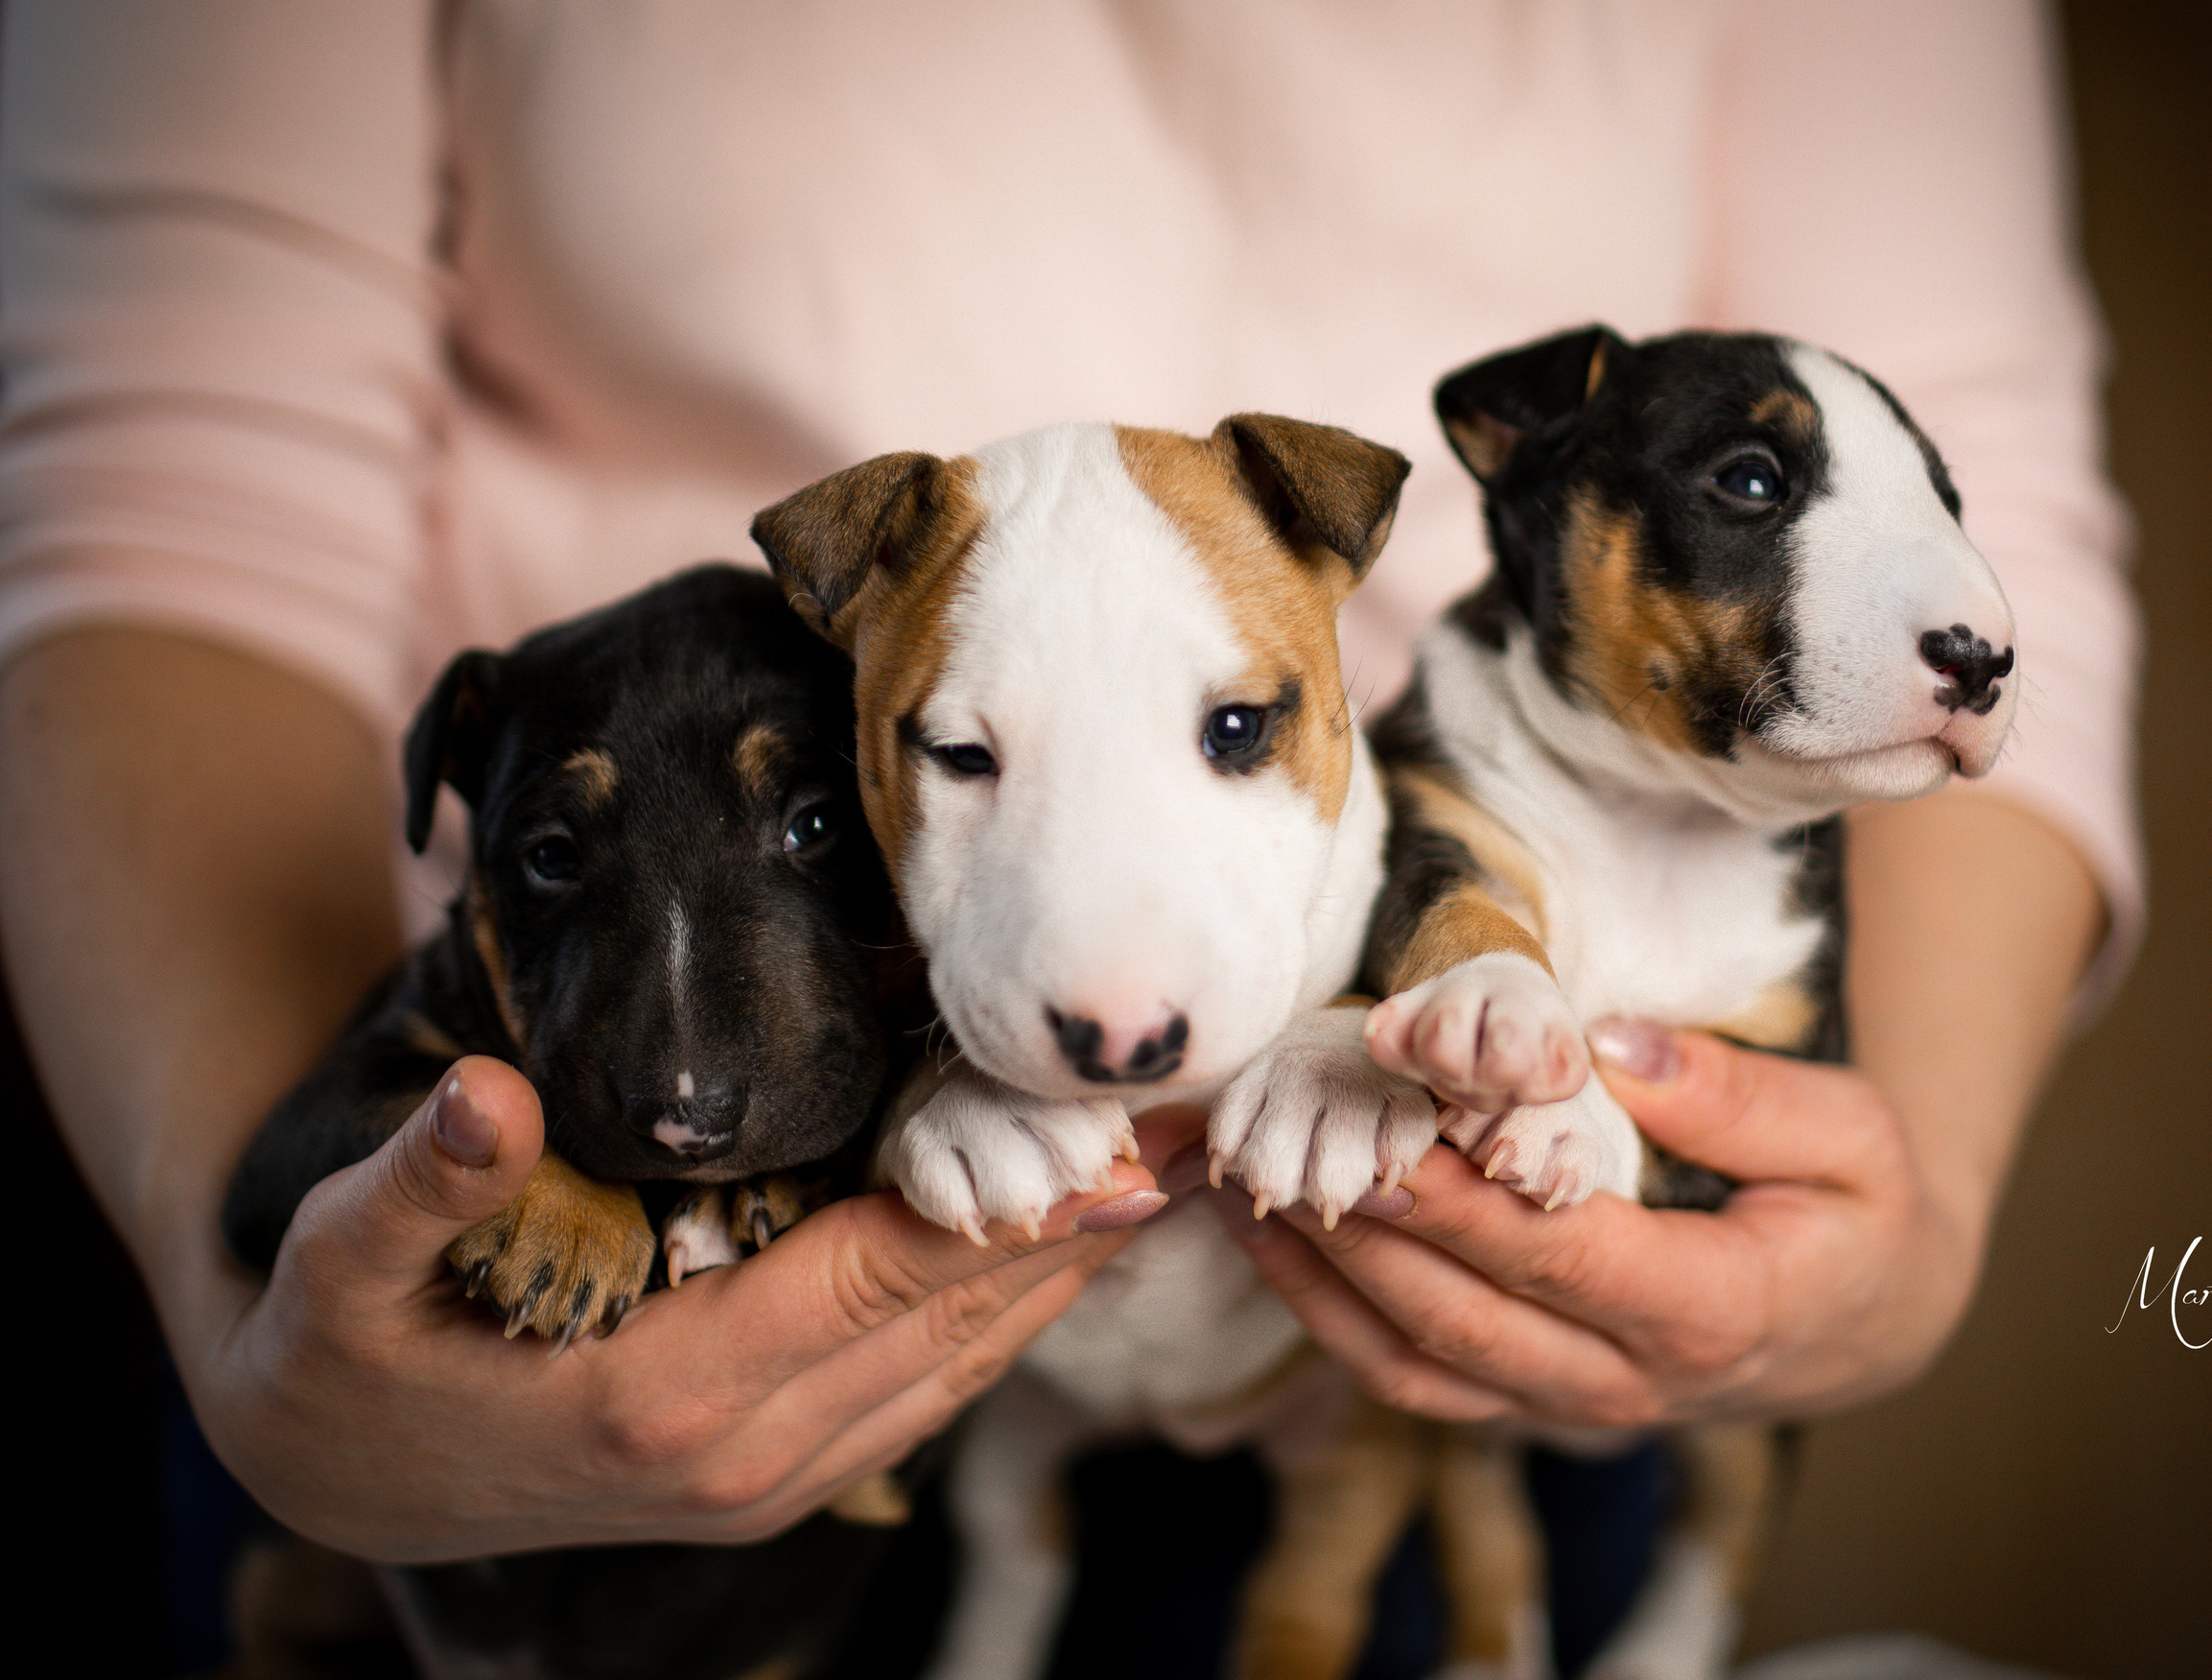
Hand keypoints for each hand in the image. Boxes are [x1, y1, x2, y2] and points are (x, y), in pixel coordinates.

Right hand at [209, 1056, 1164, 1561]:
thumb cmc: (344, 1354)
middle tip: (1200, 1135)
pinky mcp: (779, 1476)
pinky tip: (1065, 1249)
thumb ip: (421, 1184)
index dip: (1004, 1219)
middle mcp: (744, 1457)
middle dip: (1079, 1234)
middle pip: (949, 1324)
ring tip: (1172, 1175)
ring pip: (957, 1365)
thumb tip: (481, 1097)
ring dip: (1063, 1276)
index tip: (1124, 1159)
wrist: (342, 1475)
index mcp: (662, 1399)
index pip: (872, 1283)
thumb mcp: (343, 1264)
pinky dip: (1004, 1317)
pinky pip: (926, 1390)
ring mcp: (772, 1481)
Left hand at [1210, 1022, 1981, 1427]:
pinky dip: (1332, 1317)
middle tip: (1275, 1146)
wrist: (1871, 1318)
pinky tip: (1273, 1241)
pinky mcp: (1532, 1398)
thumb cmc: (1859, 1210)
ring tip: (1237, 1185)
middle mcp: (1630, 1381)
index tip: (1382, 1136)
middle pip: (1468, 1318)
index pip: (1563, 1260)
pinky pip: (1417, 1376)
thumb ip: (1738, 1095)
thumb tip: (1609, 1045)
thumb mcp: (1850, 1136)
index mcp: (1714, 1310)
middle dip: (1361, 1234)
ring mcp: (1573, 1403)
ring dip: (1320, 1282)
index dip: (1464, 1206)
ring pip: (1422, 1364)